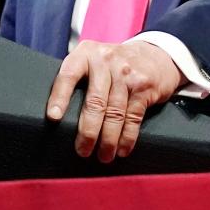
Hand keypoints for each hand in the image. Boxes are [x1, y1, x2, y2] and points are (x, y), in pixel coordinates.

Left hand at [46, 40, 183, 161]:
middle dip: (88, 131)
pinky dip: (128, 136)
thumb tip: (58, 118)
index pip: (68, 75)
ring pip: (115, 113)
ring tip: (104, 156)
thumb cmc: (114, 65)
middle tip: (82, 151)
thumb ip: (77, 79)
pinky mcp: (144, 86)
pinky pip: (133, 116)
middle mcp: (106, 61)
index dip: (60, 97)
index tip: (54, 118)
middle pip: (95, 101)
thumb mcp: (93, 61)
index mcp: (86, 54)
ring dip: (108, 140)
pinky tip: (123, 148)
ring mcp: (127, 73)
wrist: (156, 54)